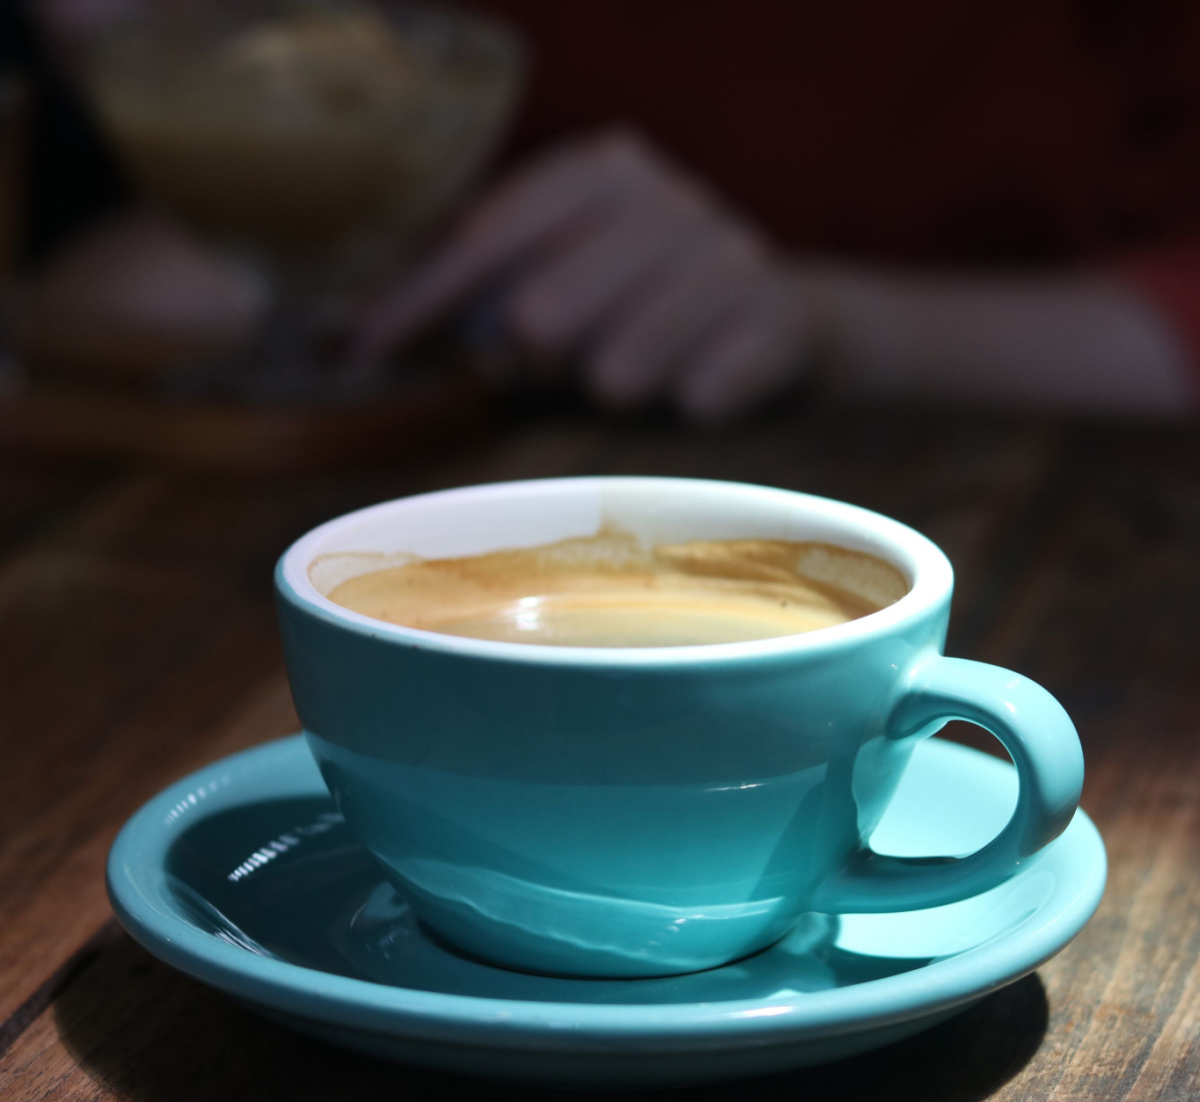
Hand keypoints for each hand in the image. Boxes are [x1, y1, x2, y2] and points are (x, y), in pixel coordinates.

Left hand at [358, 130, 812, 420]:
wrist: (796, 329)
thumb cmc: (655, 318)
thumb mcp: (566, 294)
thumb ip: (475, 304)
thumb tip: (346, 334)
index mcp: (600, 173)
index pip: (485, 238)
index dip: (416, 304)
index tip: (358, 356)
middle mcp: (663, 198)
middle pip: (541, 310)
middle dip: (531, 367)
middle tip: (553, 378)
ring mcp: (727, 255)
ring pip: (617, 369)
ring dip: (614, 398)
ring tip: (632, 389)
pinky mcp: (780, 321)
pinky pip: (701, 396)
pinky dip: (689, 412)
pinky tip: (703, 399)